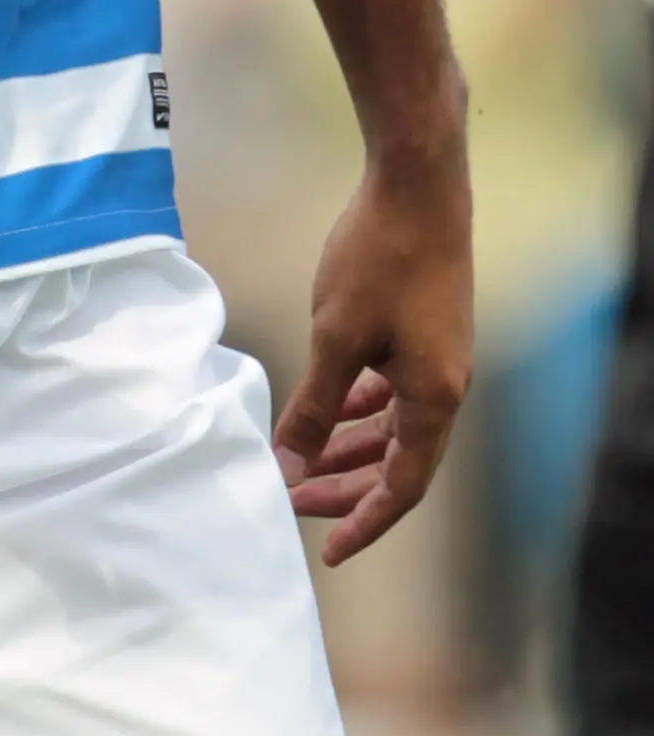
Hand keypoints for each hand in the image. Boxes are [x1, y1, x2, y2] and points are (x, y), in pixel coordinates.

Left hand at [271, 142, 472, 564]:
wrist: (417, 184)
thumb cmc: (377, 259)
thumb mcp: (334, 338)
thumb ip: (313, 408)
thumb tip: (290, 466)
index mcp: (434, 397)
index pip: (404, 486)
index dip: (365, 521)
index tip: (327, 550)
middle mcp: (446, 385)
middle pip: (399, 461)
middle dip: (346, 486)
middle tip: (294, 501)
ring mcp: (438, 356)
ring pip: (394, 424)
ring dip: (351, 447)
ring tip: (303, 462)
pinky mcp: (426, 330)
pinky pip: (394, 390)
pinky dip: (362, 406)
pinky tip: (330, 405)